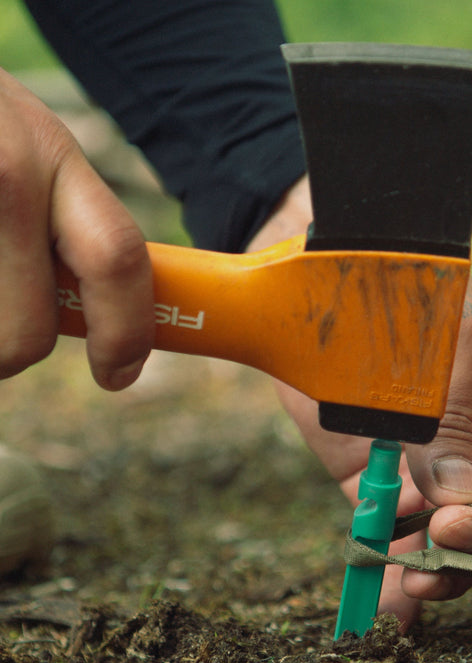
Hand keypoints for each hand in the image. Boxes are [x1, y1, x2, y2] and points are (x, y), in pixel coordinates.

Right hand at [0, 69, 153, 388]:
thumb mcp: (29, 147)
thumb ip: (69, 221)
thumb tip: (104, 318)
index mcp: (52, 156)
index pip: (116, 260)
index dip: (125, 334)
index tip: (118, 372)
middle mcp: (4, 174)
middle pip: (27, 333)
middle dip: (14, 351)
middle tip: (4, 326)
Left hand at [250, 179, 471, 630]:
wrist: (327, 291)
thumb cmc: (410, 293)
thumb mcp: (449, 343)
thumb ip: (455, 425)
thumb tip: (461, 506)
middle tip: (450, 537)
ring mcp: (437, 473)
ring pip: (460, 542)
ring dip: (446, 569)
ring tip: (415, 579)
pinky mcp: (385, 486)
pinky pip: (399, 536)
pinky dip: (396, 569)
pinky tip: (390, 596)